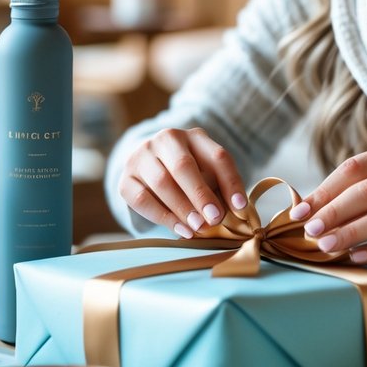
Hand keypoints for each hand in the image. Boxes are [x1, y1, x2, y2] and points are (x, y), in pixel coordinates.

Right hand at [118, 128, 247, 237]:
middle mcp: (166, 140)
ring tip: (198, 227)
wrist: (150, 166)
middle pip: (183, 166)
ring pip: (161, 182)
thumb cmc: (190, 174)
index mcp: (195, 136)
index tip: (240, 207)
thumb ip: (220, 189)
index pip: (217, 156)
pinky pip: (142, 199)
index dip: (231, 182)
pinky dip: (163, 217)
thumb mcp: (208, 173)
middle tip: (214, 219)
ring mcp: (142, 156)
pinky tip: (180, 229)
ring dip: (182, 208)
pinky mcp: (126, 177)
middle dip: (201, 195)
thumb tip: (236, 213)